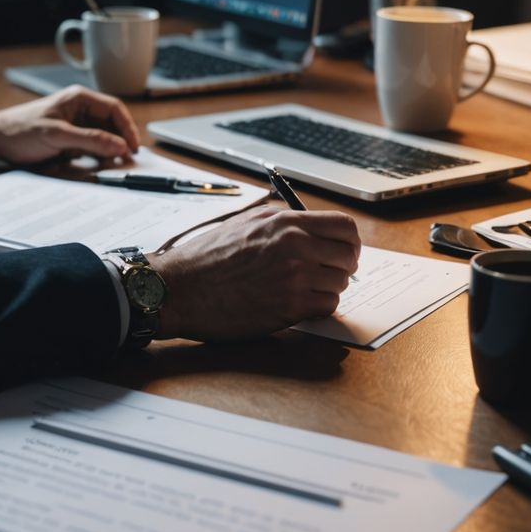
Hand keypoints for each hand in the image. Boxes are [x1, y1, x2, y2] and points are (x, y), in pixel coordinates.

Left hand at [0, 85, 140, 164]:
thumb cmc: (20, 130)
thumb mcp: (57, 135)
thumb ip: (90, 139)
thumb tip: (120, 145)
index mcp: (79, 98)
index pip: (115, 109)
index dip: (128, 128)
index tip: (133, 148)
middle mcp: (80, 110)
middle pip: (112, 125)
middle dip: (119, 143)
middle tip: (124, 162)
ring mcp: (75, 125)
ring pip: (103, 138)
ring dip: (108, 152)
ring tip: (109, 166)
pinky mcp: (69, 140)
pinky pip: (90, 148)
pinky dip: (96, 157)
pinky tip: (96, 167)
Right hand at [151, 207, 360, 341]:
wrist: (181, 288)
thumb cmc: (206, 257)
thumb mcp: (246, 223)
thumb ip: (283, 223)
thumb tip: (313, 230)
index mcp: (285, 223)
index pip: (344, 227)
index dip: (350, 241)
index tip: (344, 251)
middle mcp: (294, 247)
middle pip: (348, 257)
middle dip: (341, 267)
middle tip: (326, 274)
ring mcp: (294, 278)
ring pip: (340, 284)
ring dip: (327, 288)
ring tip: (302, 289)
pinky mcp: (289, 308)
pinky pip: (327, 307)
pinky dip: (317, 307)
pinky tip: (296, 304)